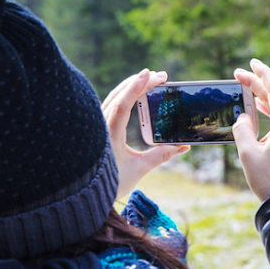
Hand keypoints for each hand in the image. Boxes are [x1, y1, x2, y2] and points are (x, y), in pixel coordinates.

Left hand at [102, 69, 189, 199]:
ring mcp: (98, 125)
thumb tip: (183, 146)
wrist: (86, 194)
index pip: (123, 104)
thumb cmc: (112, 183)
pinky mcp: (100, 128)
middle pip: (119, 95)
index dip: (136, 87)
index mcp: (109, 134)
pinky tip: (134, 93)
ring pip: (114, 97)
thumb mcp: (139, 169)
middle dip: (140, 82)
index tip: (150, 74)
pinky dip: (124, 95)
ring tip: (150, 79)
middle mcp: (101, 126)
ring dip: (131, 86)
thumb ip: (161, 155)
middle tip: (161, 76)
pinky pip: (111, 105)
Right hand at [232, 59, 269, 201]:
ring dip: (265, 102)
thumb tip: (244, 117)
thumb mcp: (247, 154)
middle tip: (239, 76)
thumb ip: (242, 129)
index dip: (263, 73)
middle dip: (258, 86)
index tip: (252, 63)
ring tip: (248, 93)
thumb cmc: (268, 180)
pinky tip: (262, 115)